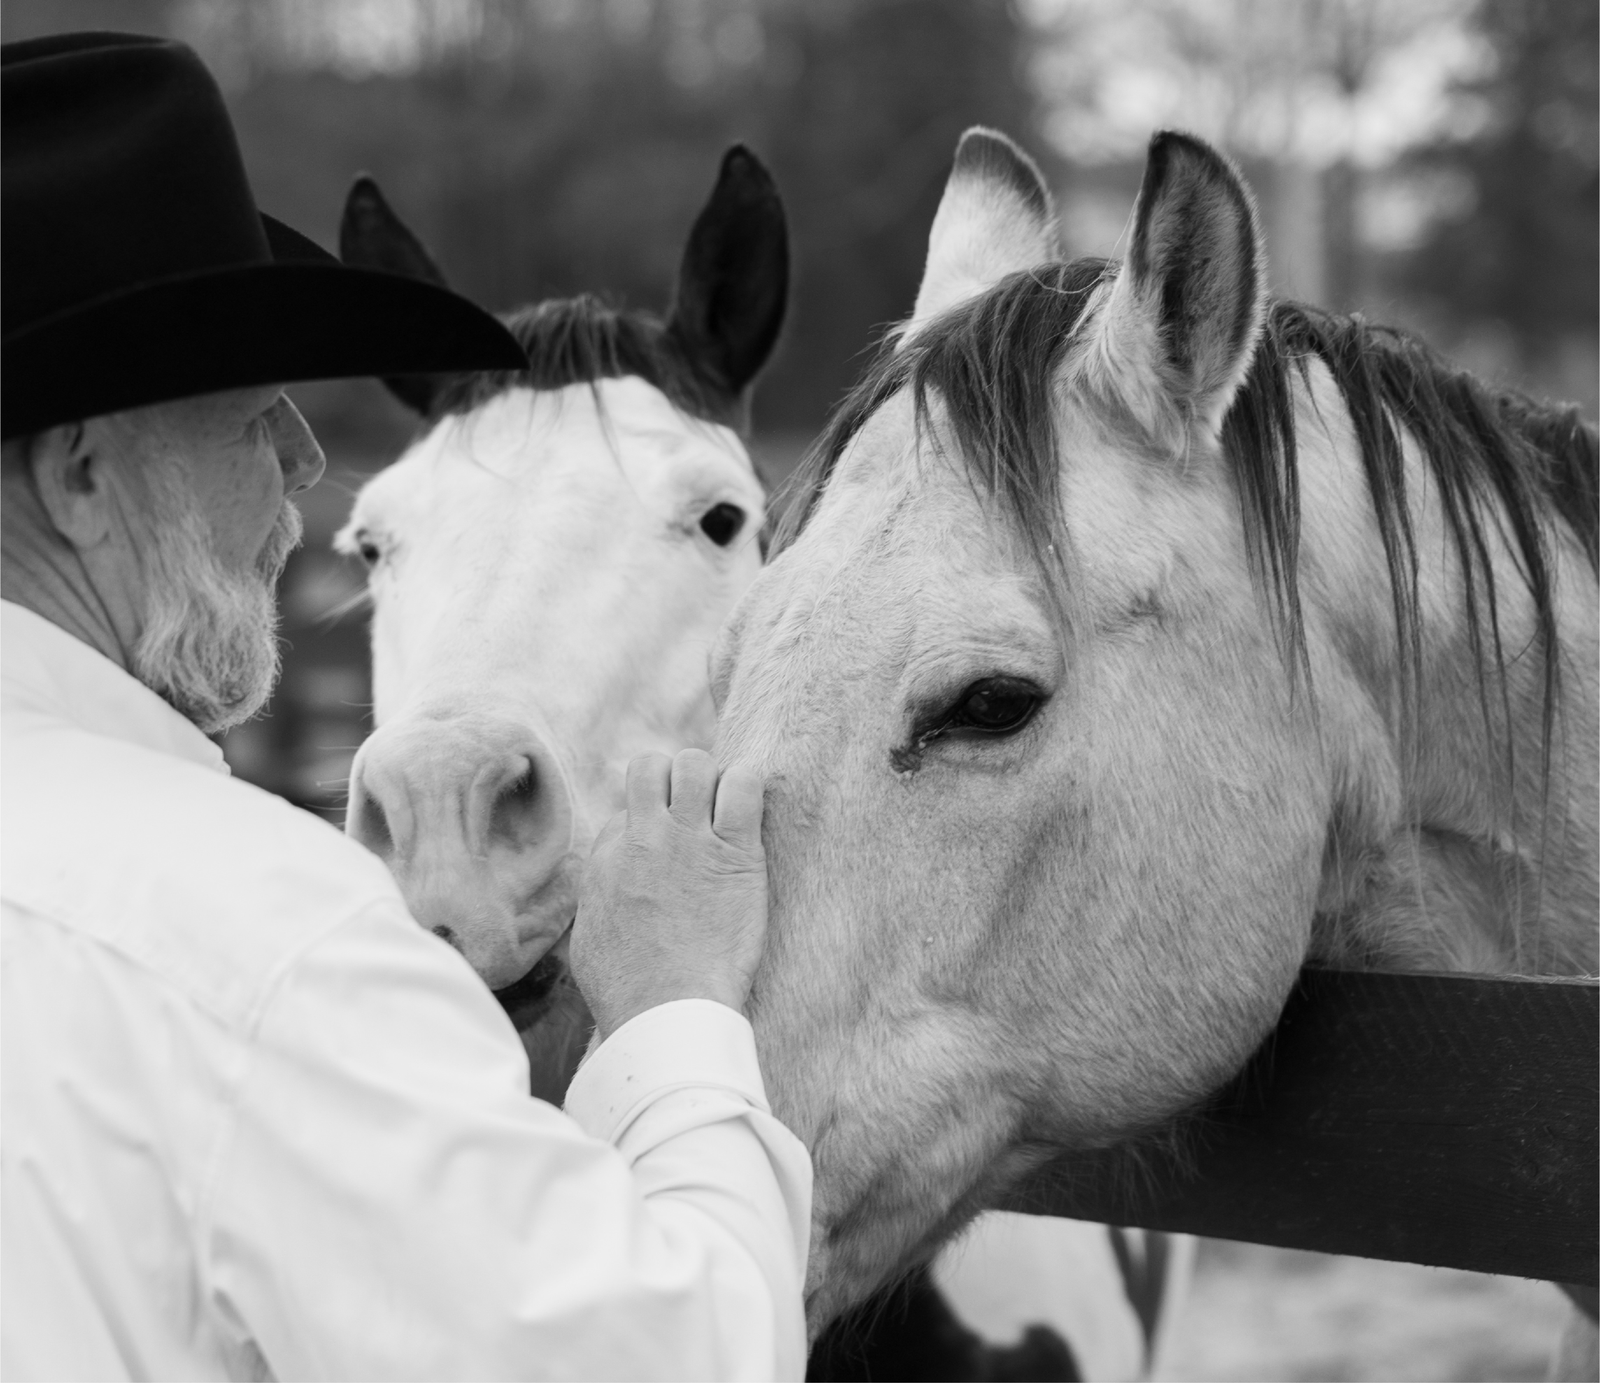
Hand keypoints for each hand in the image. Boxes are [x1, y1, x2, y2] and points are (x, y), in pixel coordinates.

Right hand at [572, 750, 767, 1041]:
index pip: (630, 806)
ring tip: (725, 815)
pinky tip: (749, 816)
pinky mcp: (736, 853)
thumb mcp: (590, 935)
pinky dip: (748, 786)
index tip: (669, 848)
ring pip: (697, 763)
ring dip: (713, 781)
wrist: (667, 1009)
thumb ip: (602, 893)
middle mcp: (645, 836)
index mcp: (608, 856)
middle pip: (655, 766)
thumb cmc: (628, 989)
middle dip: (677, 780)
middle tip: (698, 816)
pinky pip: (745, 785)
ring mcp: (691, 839)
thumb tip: (614, 870)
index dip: (651, 822)